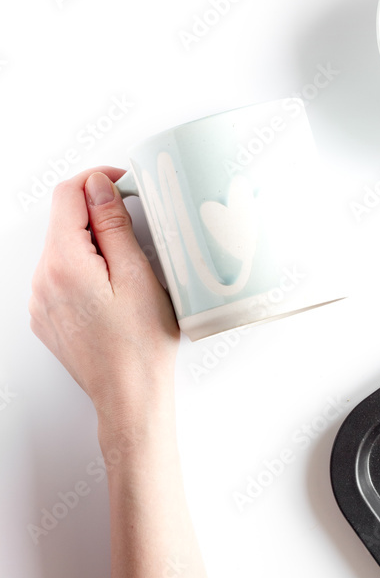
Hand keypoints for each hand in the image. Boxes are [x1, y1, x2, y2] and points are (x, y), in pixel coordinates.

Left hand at [29, 169, 179, 425]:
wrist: (130, 397)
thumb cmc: (141, 345)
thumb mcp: (137, 274)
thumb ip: (113, 225)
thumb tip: (98, 187)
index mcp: (64, 263)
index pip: (68, 195)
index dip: (96, 180)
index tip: (123, 184)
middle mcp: (42, 280)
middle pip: (63, 223)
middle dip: (98, 216)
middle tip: (138, 229)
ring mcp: (40, 302)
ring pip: (62, 250)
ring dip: (92, 245)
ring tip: (129, 269)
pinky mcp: (46, 318)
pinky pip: (60, 277)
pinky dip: (85, 270)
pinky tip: (114, 291)